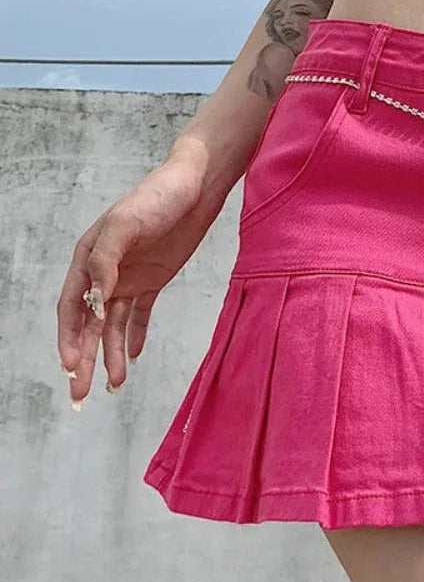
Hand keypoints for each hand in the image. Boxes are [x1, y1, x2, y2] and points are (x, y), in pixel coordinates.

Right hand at [56, 155, 228, 407]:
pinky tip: (133, 358)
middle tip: (81, 394)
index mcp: (88, 259)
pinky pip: (141, 314)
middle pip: (90, 324)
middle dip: (85, 359)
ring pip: (115, 325)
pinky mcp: (155, 279)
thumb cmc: (156, 198)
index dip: (69, 339)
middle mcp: (104, 272)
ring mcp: (130, 277)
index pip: (72, 308)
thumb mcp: (126, 224)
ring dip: (112, 354)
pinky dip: (136, 336)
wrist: (195, 187)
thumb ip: (106, 259)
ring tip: (114, 385)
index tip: (71, 367)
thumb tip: (94, 298)